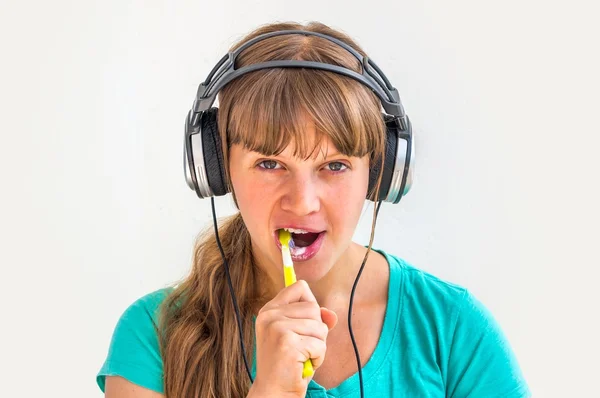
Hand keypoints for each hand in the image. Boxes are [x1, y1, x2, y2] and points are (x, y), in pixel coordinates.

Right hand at [251, 280, 337, 396]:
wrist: (274, 393)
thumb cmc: (288, 365)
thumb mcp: (300, 337)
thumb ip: (315, 321)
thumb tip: (331, 315)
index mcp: (269, 310)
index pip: (299, 287)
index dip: (311, 304)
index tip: (305, 324)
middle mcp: (269, 315)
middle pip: (313, 307)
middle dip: (317, 330)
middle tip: (302, 347)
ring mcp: (276, 328)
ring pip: (319, 326)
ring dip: (318, 345)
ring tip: (302, 357)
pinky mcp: (287, 342)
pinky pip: (320, 344)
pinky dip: (318, 357)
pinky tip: (303, 365)